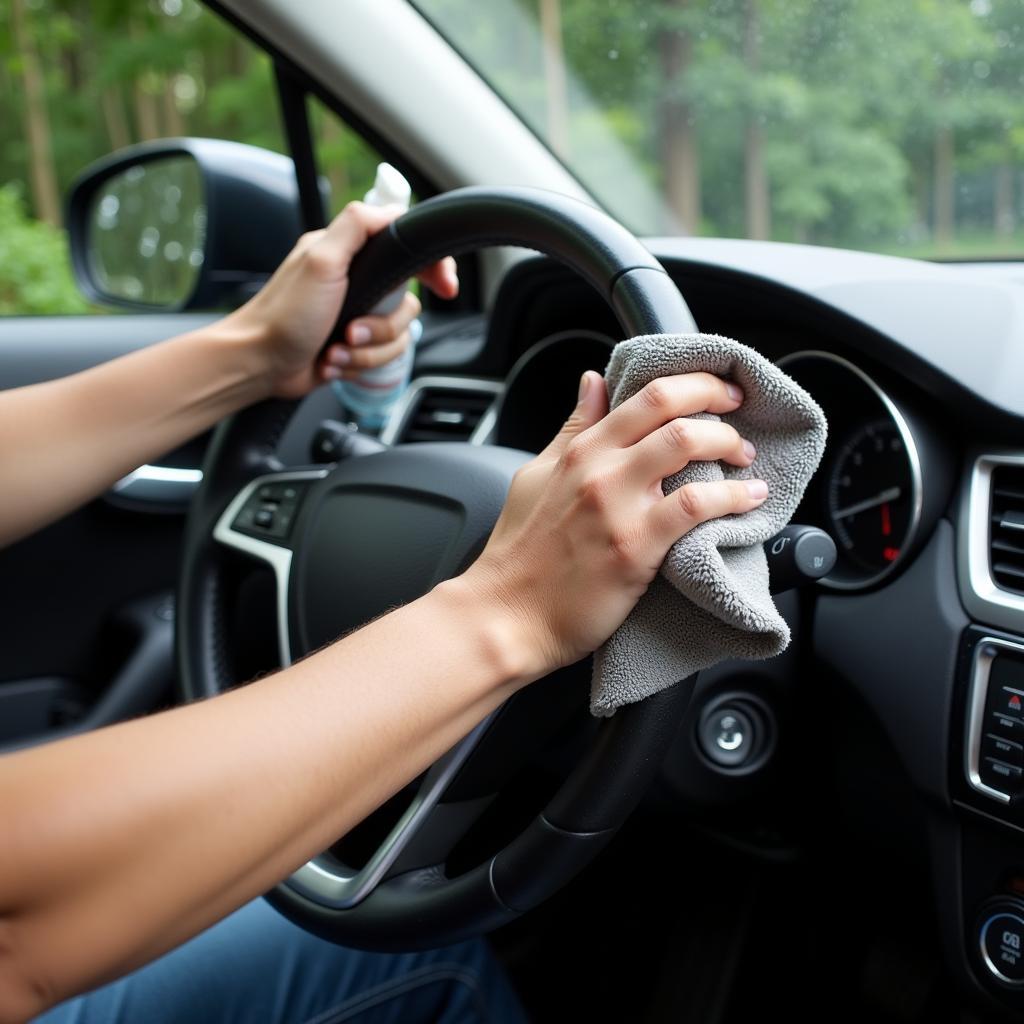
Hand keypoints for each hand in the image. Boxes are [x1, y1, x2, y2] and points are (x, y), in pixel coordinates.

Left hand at [224, 201, 458, 399]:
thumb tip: (391, 210)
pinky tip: (331, 360)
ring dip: (365, 351)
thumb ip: (356, 226)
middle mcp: (358, 282)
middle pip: (409, 303)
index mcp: (350, 254)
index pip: (408, 247)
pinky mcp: (355, 345)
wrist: (259, 365)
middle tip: (351, 329)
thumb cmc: (283, 315)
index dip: (433, 267)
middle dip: (382, 327)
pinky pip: (381, 357)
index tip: (445, 287)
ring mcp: (358, 316)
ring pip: (397, 337)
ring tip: (335, 349)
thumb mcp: (320, 260)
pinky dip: (357, 363)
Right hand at [458, 370, 767, 679]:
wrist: (505, 617)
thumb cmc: (518, 556)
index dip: (693, 384)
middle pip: (670, 408)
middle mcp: (598, 468)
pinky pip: (694, 505)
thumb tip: (592, 383)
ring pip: (685, 444)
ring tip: (745, 459)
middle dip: (717, 399)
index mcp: (580, 451)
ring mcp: (616, 505)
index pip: (644, 396)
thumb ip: (572, 430)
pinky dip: (731, 497)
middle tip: (739, 412)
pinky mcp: (634, 546)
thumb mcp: (536, 476)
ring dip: (728, 444)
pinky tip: (749, 500)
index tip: (717, 391)